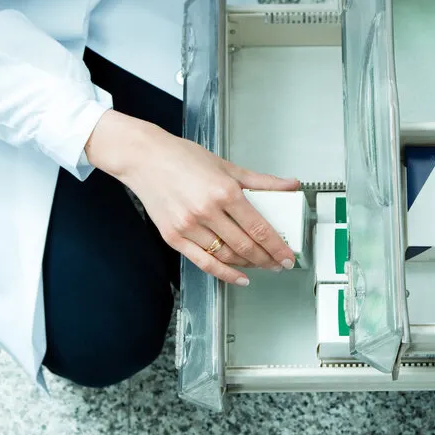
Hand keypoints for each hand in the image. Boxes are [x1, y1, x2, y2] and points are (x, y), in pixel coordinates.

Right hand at [85, 111, 299, 286]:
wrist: (144, 159)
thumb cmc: (183, 158)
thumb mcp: (227, 166)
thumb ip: (262, 182)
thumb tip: (290, 185)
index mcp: (224, 191)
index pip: (259, 228)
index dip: (277, 247)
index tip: (288, 256)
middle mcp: (207, 211)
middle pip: (246, 246)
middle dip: (268, 259)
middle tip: (280, 264)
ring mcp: (189, 226)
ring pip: (227, 256)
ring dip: (249, 265)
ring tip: (262, 265)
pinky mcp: (174, 237)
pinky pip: (204, 262)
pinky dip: (224, 273)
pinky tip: (239, 277)